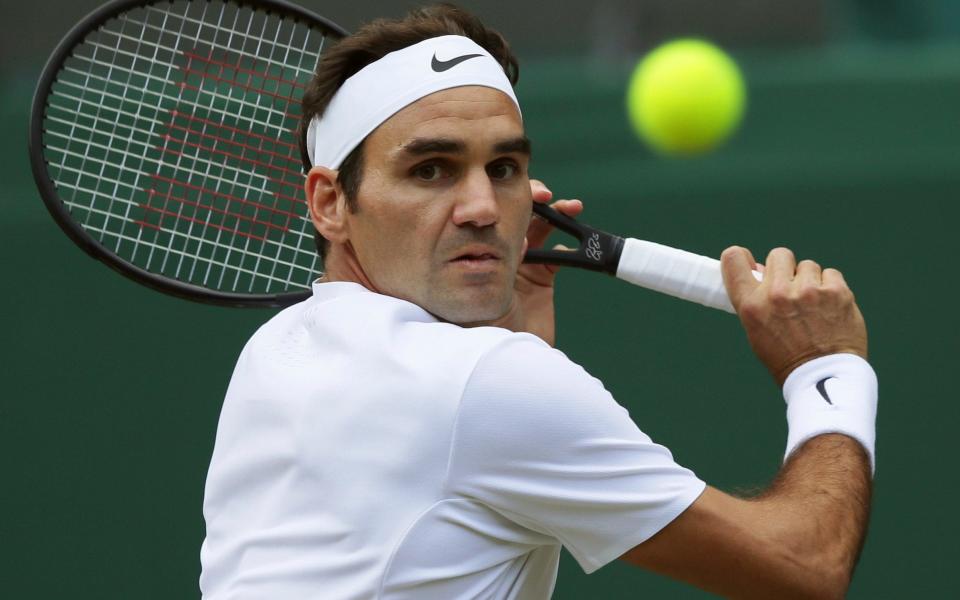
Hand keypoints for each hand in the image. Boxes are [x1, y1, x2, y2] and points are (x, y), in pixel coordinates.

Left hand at [492, 179, 581, 345]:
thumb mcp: (480, 292)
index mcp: (478, 251)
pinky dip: (571, 248)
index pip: (492, 218)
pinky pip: (559, 258)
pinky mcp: (542, 283)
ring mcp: (521, 268)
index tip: (523, 195)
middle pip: (517, 217)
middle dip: (532, 201)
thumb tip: (517, 241)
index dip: (507, 202)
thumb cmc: (482, 328)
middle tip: (544, 194)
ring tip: (570, 206)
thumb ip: (498, 264)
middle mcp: (499, 255)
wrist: (505, 360)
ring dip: (556, 215)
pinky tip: (580, 244)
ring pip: (540, 231)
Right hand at [721, 246, 867, 384]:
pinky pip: (830, 274)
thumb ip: (757, 300)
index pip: (734, 260)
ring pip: (808, 266)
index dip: (741, 257)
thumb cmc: (787, 358)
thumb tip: (762, 269)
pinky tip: (829, 307)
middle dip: (784, 269)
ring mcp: (809, 291)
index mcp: (751, 306)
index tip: (750, 262)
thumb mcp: (757, 332)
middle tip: (790, 288)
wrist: (824, 377)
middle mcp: (777, 295)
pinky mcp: (837, 291)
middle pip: (779, 255)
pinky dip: (830, 287)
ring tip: (813, 306)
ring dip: (810, 280)